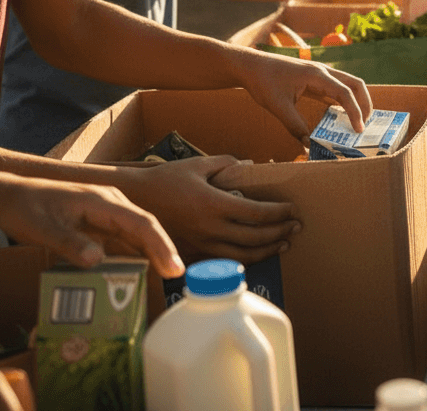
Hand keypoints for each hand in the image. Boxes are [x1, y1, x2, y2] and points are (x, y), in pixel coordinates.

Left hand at [0, 174, 182, 277]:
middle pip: (145, 226)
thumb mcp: (43, 228)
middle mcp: (111, 204)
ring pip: (137, 232)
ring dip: (151, 252)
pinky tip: (138, 270)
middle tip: (176, 275)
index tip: (173, 266)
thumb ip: (70, 244)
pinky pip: (123, 238)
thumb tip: (98, 261)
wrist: (12, 196)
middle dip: (163, 249)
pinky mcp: (100, 222)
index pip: (141, 222)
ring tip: (165, 275)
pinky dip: (134, 253)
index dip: (160, 245)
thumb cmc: (25, 209)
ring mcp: (107, 212)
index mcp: (103, 201)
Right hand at [117, 156, 302, 264]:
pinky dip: (243, 261)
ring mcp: (200, 245)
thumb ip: (226, 164)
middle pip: (255, 238)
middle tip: (295, 226)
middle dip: (279, 232)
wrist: (131, 202)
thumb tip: (249, 166)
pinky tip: (254, 254)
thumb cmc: (165, 179)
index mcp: (214, 204)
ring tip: (282, 243)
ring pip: (242, 256)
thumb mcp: (197, 165)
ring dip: (266, 251)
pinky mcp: (191, 255)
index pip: (257, 213)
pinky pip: (222, 263)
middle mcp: (210, 228)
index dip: (279, 213)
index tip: (292, 209)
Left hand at [243, 51, 373, 137]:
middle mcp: (323, 71)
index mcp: (317, 75)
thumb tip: (308, 145)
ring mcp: (319, 74)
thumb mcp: (278, 106)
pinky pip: (335, 88)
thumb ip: (295, 126)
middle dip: (365, 103)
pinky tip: (340, 116)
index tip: (359, 129)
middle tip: (365, 125)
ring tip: (357, 121)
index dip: (355, 111)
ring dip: (356, 101)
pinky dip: (343, 101)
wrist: (250, 66)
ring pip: (347, 84)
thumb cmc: (263, 81)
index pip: (345, 93)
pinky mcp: (314, 79)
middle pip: (355, 83)